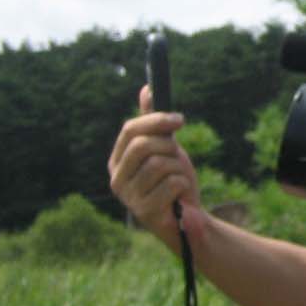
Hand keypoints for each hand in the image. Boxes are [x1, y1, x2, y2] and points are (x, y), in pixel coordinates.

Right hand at [107, 84, 203, 245]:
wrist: (189, 216)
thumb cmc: (173, 180)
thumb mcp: (165, 147)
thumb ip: (153, 122)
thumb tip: (147, 88)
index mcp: (118, 160)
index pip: (130, 130)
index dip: (156, 121)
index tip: (181, 120)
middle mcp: (116, 178)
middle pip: (143, 145)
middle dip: (168, 146)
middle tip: (178, 155)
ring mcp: (128, 196)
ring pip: (159, 164)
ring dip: (178, 168)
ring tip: (177, 179)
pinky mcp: (144, 211)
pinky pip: (171, 183)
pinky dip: (182, 184)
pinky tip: (179, 194)